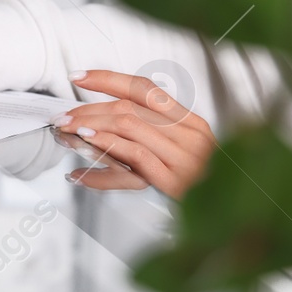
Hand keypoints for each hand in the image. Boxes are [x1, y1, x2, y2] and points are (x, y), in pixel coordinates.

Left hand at [53, 68, 214, 198]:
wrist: (229, 214)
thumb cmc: (202, 184)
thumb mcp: (182, 151)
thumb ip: (152, 131)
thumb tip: (105, 117)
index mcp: (189, 121)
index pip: (143, 88)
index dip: (108, 79)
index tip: (78, 77)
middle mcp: (188, 134)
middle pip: (128, 108)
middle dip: (87, 110)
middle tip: (62, 117)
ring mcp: (183, 157)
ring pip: (126, 128)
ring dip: (89, 128)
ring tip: (67, 132)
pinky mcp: (173, 181)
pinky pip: (131, 160)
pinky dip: (102, 156)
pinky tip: (81, 162)